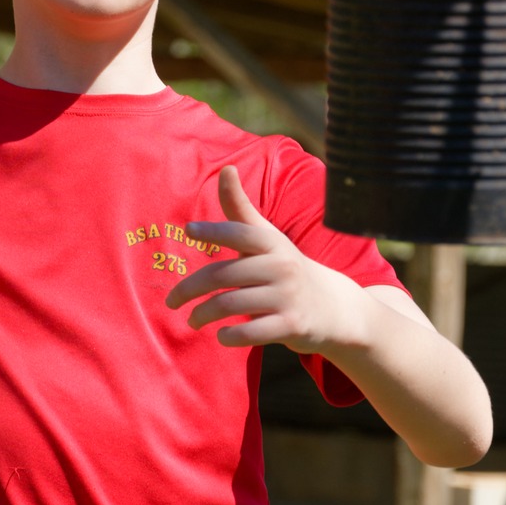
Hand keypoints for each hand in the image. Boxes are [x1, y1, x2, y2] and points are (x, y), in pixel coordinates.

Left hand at [163, 166, 370, 353]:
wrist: (334, 307)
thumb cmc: (286, 267)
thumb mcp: (268, 238)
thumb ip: (241, 209)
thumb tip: (226, 169)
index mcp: (272, 243)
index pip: (241, 232)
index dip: (215, 230)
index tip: (189, 230)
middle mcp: (281, 266)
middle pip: (224, 275)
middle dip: (190, 289)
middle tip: (171, 301)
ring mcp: (287, 296)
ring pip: (231, 304)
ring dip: (203, 314)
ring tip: (192, 320)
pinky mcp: (292, 326)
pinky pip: (252, 332)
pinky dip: (230, 336)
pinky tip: (220, 336)